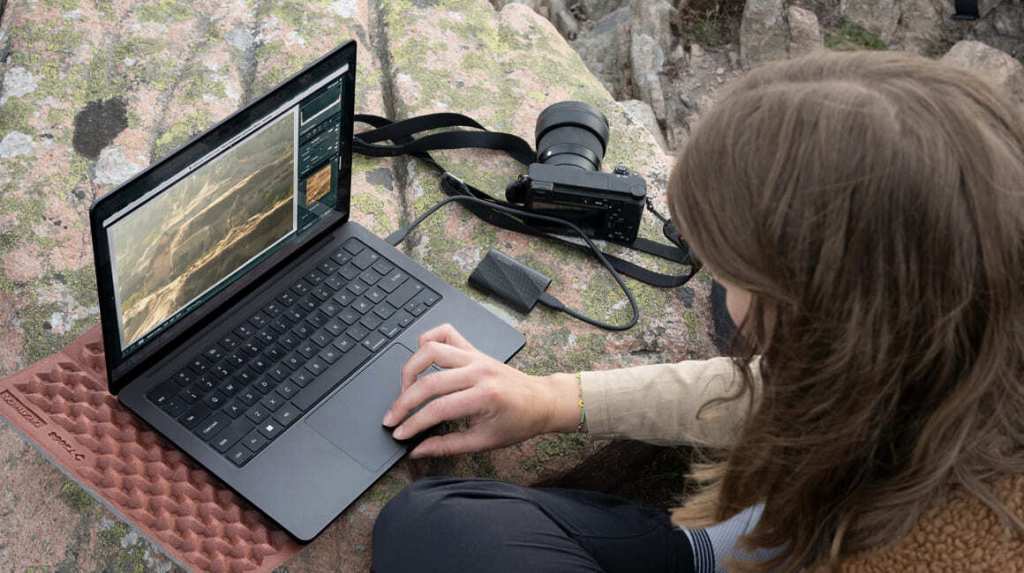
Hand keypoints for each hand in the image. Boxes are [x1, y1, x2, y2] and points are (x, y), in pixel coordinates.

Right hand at [381, 324, 579, 457]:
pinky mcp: (474, 349)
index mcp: (484, 397)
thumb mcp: (484, 442)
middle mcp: (479, 371)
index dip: (413, 423)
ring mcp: (476, 356)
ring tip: (404, 390)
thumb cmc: (518, 422)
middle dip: (403, 402)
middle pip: (429, 381)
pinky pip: (446, 333)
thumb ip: (447, 446)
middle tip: (391, 418)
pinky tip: (421, 357)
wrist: (542, 401)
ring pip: (431, 350)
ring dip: (410, 369)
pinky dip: (428, 340)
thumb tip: (417, 449)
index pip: (437, 409)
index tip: (398, 433)